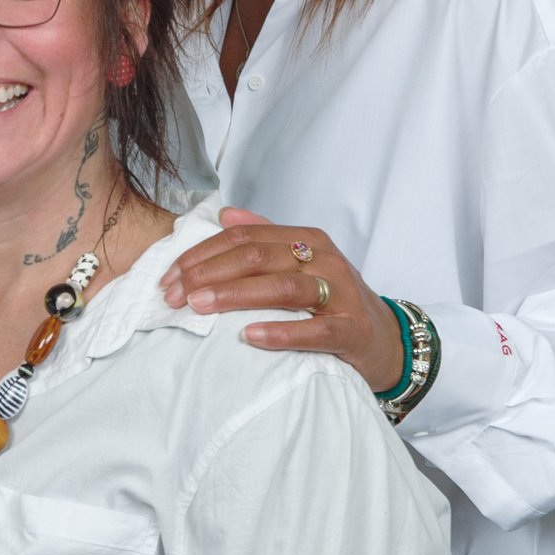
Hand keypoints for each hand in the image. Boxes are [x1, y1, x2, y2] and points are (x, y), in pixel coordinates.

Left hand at [160, 208, 405, 390]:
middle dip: (208, 273)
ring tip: (199, 306)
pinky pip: (315, 330)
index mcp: (307, 239)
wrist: (386, 340)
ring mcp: (341, 294)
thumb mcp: (303, 263)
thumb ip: (266, 236)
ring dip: (234, 295)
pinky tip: (250, 336)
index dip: (202, 254)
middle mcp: (325, 259)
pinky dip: (281, 332)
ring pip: (283, 287)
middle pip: (257, 257)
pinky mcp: (352, 330)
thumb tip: (225, 214)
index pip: (244, 237)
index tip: (168, 277)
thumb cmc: (333, 300)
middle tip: (173, 295)